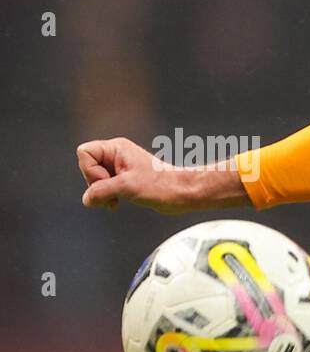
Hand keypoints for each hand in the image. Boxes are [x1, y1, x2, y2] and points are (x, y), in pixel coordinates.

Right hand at [77, 137, 248, 212]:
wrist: (183, 193)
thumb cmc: (160, 186)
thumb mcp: (126, 187)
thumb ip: (101, 191)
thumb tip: (87, 200)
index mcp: (116, 148)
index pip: (84, 153)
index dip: (90, 170)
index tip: (108, 181)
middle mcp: (117, 154)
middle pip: (88, 166)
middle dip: (96, 183)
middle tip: (113, 194)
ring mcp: (121, 167)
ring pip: (96, 178)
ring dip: (102, 192)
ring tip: (115, 201)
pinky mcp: (126, 179)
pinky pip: (106, 186)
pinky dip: (108, 196)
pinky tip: (116, 204)